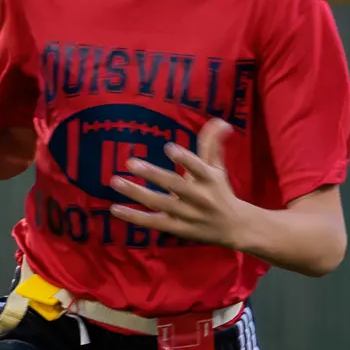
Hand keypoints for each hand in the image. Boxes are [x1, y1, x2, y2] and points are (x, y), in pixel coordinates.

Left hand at [109, 117, 247, 245]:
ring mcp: (186, 215)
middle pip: (175, 185)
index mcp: (210, 180)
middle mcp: (199, 198)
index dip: (185, 158)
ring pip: (159, 203)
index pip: (198, 168)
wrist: (234, 228)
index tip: (169, 147)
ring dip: (136, 193)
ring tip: (116, 181)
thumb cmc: (220, 191)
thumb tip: (220, 121)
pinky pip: (152, 222)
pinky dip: (134, 217)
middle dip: (153, 174)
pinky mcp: (176, 228)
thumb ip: (212, 144)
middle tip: (131, 163)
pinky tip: (115, 208)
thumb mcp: (217, 168)